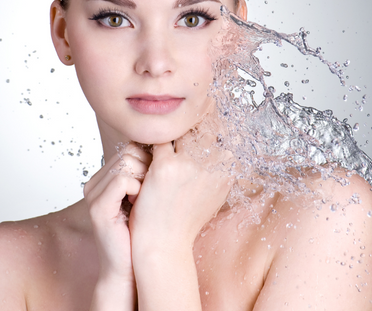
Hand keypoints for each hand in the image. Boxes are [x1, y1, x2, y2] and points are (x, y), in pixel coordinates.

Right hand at [84, 143, 151, 282]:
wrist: (130, 268)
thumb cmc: (142, 232)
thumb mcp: (145, 195)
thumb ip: (147, 172)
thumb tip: (167, 146)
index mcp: (102, 178)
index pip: (129, 147)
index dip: (149, 157)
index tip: (159, 177)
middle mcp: (93, 183)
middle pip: (128, 151)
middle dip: (148, 166)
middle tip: (154, 188)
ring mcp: (93, 195)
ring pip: (125, 162)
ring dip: (144, 178)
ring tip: (147, 198)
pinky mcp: (98, 208)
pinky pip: (122, 180)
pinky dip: (138, 188)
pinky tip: (141, 203)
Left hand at [129, 130, 232, 253]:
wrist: (165, 243)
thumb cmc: (185, 219)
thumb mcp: (214, 194)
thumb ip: (218, 171)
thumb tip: (223, 147)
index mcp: (227, 171)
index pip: (220, 134)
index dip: (205, 129)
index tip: (191, 132)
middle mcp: (212, 165)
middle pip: (202, 127)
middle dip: (188, 127)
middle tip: (173, 131)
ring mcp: (189, 164)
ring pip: (179, 130)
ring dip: (169, 133)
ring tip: (158, 137)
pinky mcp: (165, 166)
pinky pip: (158, 140)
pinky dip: (150, 142)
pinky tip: (144, 147)